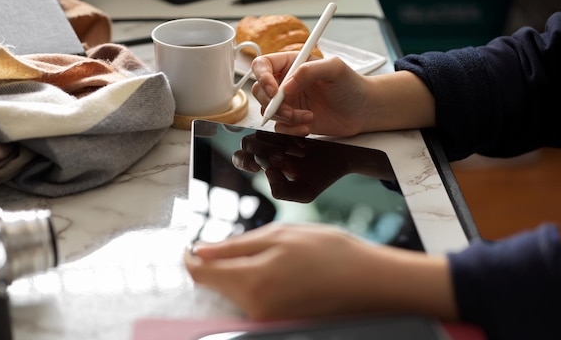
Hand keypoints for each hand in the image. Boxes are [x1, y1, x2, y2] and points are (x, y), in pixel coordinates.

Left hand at [184, 223, 457, 320]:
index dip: (191, 256)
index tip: (193, 243)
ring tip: (267, 256)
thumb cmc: (329, 253)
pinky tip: (276, 272)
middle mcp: (253, 308)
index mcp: (251, 281)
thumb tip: (200, 251)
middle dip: (216, 264)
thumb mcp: (279, 236)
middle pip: (214, 286)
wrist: (369, 282)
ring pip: (232, 294)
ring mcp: (265, 319)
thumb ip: (234, 246)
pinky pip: (250, 303)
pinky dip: (252, 286)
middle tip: (237, 244)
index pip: (199, 274)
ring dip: (235, 274)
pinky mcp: (277, 324)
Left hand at [231, 131, 350, 202]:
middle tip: (282, 156)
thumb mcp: (304, 192)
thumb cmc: (324, 175)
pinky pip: (278, 122)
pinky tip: (303, 143)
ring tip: (297, 151)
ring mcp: (279, 133)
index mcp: (267, 165)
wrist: (346, 156)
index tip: (260, 165)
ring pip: (261, 132)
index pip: (242, 158)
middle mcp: (269, 148)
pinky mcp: (290, 121)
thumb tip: (266, 170)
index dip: (245, 160)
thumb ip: (281, 190)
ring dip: (276, 142)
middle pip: (248, 142)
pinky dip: (288, 133)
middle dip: (261, 150)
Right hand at [251, 53, 372, 136]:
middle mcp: (286, 82)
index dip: (262, 78)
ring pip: (268, 111)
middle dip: (272, 104)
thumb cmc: (351, 85)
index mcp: (292, 64)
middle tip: (290, 110)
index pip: (263, 66)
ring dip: (286, 118)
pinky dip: (290, 129)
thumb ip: (309, 71)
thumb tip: (286, 86)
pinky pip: (279, 127)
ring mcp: (288, 102)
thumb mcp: (335, 68)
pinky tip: (307, 127)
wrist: (362, 110)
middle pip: (259, 91)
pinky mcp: (293, 120)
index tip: (274, 91)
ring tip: (308, 117)